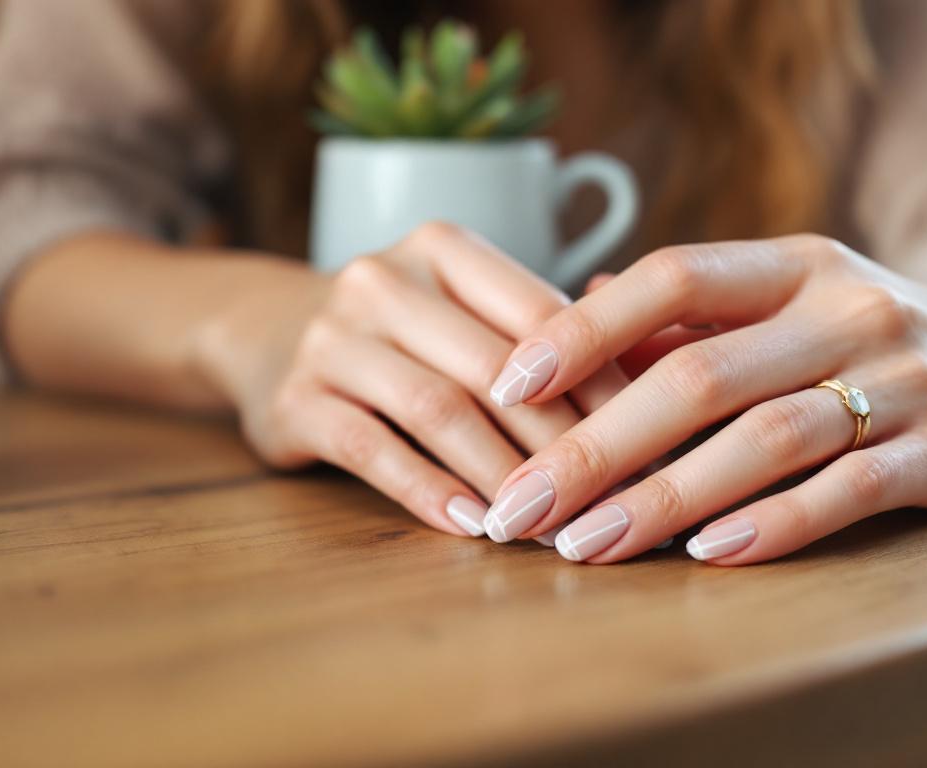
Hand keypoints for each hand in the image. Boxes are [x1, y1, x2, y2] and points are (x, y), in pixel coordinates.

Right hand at [194, 222, 626, 536]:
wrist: (271, 332)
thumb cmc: (408, 332)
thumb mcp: (465, 309)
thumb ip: (543, 340)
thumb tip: (654, 401)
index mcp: (444, 247)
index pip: (542, 313)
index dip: (604, 381)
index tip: (655, 439)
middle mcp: (382, 279)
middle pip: (496, 367)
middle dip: (562, 442)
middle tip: (613, 498)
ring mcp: (332, 338)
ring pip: (437, 409)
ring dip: (502, 475)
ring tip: (548, 525)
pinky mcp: (293, 399)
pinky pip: (371, 450)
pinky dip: (429, 491)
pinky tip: (472, 527)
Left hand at [480, 235, 926, 563]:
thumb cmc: (862, 333)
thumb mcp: (786, 297)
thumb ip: (689, 313)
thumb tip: (570, 312)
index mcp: (794, 264)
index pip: (675, 277)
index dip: (585, 329)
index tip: (506, 383)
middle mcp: (848, 309)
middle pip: (703, 374)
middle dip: (599, 445)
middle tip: (522, 505)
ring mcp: (903, 379)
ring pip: (767, 438)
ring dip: (667, 497)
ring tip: (588, 544)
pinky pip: (850, 490)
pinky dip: (775, 523)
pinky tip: (707, 554)